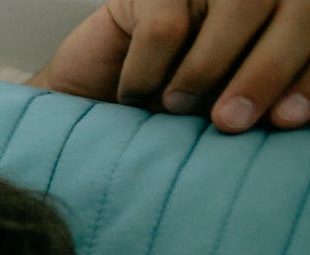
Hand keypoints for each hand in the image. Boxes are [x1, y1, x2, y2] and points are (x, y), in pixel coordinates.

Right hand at [33, 0, 309, 131]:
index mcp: (283, 21)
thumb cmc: (167, 122)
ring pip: (239, 5)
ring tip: (175, 108)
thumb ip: (263, 108)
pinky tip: (133, 97)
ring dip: (208, 69)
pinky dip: (148, 73)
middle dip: (266, 71)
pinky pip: (164, 27)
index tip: (286, 119)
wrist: (88, 116)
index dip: (307, 76)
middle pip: (294, 10)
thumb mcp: (225, 118)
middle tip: (230, 122)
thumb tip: (290, 117)